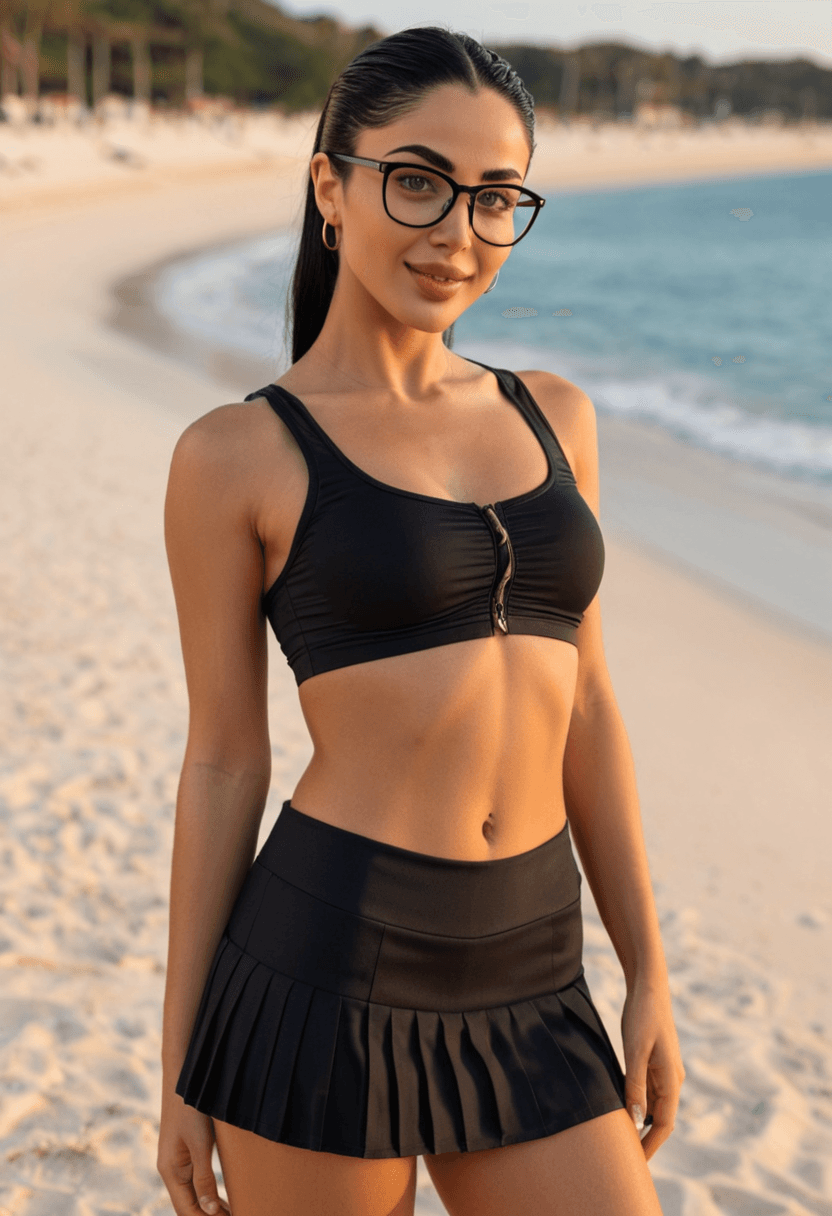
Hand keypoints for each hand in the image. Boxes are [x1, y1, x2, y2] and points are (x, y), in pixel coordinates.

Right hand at [157, 1088, 231, 1214]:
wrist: (183, 1072)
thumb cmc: (191, 1106)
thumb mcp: (200, 1142)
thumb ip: (204, 1177)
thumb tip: (209, 1212)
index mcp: (171, 1171)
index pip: (187, 1211)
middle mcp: (171, 1169)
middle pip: (189, 1206)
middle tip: (241, 1214)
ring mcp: (176, 1160)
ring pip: (192, 1195)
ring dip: (210, 1208)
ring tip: (235, 1212)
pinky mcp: (184, 1149)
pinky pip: (195, 1180)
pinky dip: (209, 1192)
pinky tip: (224, 1196)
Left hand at [620, 976, 685, 1159]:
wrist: (648, 986)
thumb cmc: (642, 1015)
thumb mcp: (635, 1050)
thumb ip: (635, 1085)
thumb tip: (637, 1120)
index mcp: (672, 1079)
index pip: (665, 1123)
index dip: (651, 1144)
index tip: (637, 1162)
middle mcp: (672, 1079)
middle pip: (661, 1118)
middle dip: (646, 1138)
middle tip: (626, 1156)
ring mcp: (664, 1070)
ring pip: (654, 1105)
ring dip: (641, 1122)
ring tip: (621, 1138)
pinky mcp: (655, 1061)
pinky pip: (648, 1091)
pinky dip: (638, 1103)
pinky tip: (622, 1109)